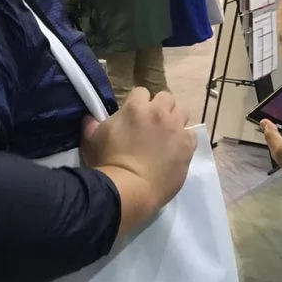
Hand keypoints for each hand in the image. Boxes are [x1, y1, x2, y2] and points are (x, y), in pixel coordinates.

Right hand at [82, 89, 195, 224]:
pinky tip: (176, 150)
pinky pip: (191, 134)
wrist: (130, 189)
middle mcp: (159, 113)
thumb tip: (90, 118)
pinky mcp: (187, 146)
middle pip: (166, 97)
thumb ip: (92, 125)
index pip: (141, 91)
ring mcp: (176, 129)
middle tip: (153, 123)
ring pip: (182, 111)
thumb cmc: (107, 164)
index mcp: (136, 108)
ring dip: (175, 119)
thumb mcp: (92, 141)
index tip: (135, 116)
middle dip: (160, 107)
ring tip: (168, 134)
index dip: (138, 103)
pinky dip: (184, 139)